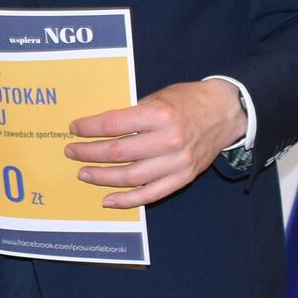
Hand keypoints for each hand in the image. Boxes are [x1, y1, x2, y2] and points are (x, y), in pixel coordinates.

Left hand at [64, 79, 246, 208]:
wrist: (226, 112)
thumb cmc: (187, 101)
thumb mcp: (157, 97)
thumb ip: (131, 114)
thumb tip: (96, 128)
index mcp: (159, 114)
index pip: (113, 124)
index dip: (89, 128)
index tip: (74, 129)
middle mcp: (169, 140)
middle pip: (118, 152)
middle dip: (89, 153)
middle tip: (71, 152)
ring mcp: (177, 162)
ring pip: (131, 177)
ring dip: (102, 177)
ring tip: (83, 173)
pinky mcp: (184, 177)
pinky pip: (151, 194)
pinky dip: (127, 200)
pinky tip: (108, 199)